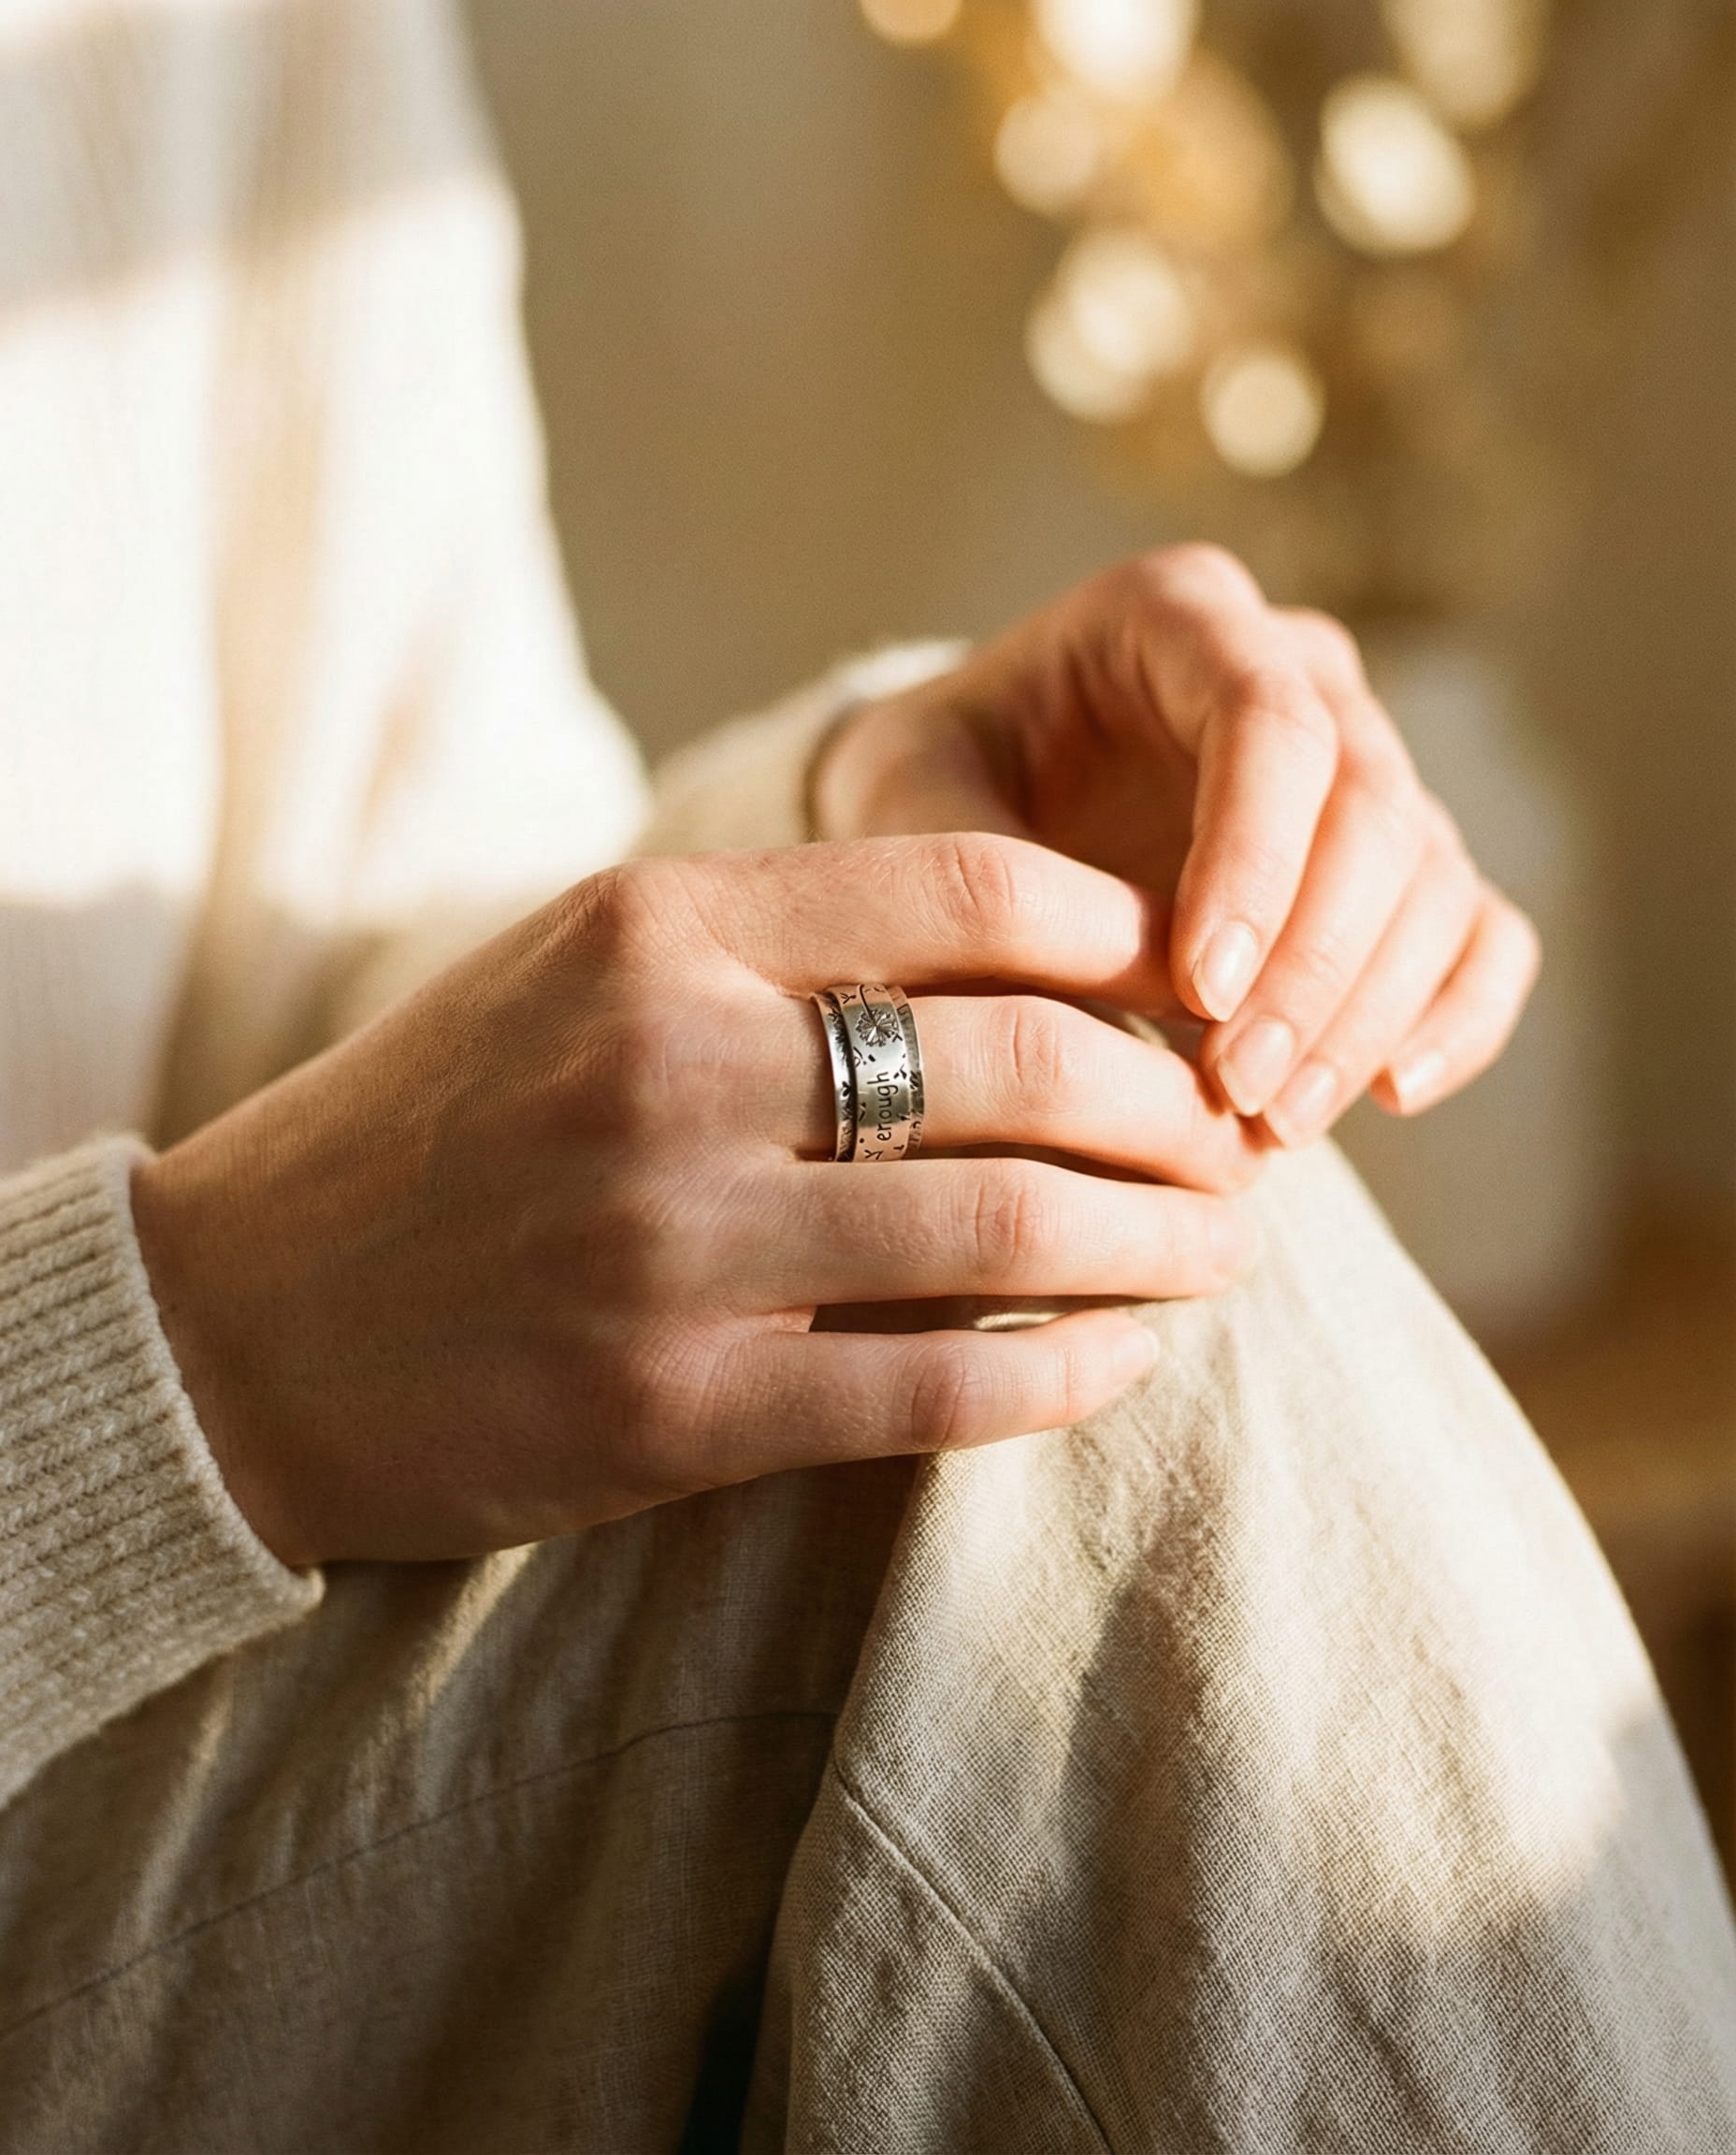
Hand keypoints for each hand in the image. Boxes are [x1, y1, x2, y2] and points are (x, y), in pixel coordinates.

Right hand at [132, 835, 1261, 1566]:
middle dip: (1176, 1106)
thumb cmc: (436, 1133)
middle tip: (1241, 1139)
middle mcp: (670, 1068)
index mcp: (654, 928)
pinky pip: (934, 1388)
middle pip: (1025, 1063)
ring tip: (1233, 1249)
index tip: (1186, 981)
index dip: (1122, 933)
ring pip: (1008, 1230)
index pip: (967, 887)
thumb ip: (767, 954)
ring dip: (1160, 1244)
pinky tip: (1131, 1361)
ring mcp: (674, 1247)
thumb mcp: (570, 978)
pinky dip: (1068, 1376)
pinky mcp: (674, 1412)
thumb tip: (1020, 976)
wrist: (244, 1329)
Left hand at [816, 546, 1539, 1146]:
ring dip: (1368, 1013)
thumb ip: (972, 873)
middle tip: (1237, 1091)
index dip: (1257, 858)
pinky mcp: (1398, 867)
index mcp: (1175, 615)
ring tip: (1275, 1123)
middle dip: (1312, 966)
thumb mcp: (905, 803)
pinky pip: (1481, 931)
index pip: (1268, 719)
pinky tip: (1389, 1095)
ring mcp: (1364, 765)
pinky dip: (1459, 1014)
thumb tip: (1086, 1008)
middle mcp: (1297, 671)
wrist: (966, 804)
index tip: (1202, 992)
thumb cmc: (929, 786)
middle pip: (1372, 807)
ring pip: (1432, 879)